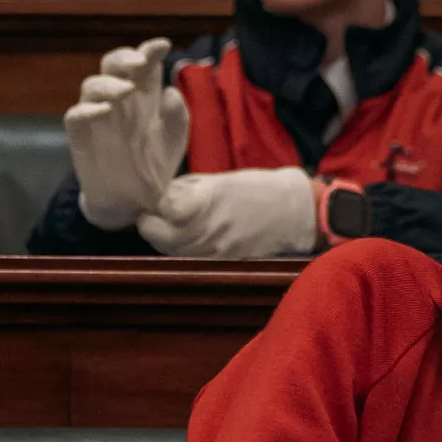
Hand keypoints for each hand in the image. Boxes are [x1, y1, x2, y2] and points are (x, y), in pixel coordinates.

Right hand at [66, 39, 187, 229]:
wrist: (135, 202)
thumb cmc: (154, 163)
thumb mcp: (174, 139)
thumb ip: (177, 115)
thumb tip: (171, 91)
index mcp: (144, 95)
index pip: (143, 64)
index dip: (150, 50)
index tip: (162, 46)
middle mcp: (119, 100)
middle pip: (112, 65)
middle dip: (124, 57)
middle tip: (139, 62)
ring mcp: (97, 116)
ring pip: (92, 85)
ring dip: (108, 84)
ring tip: (126, 91)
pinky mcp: (81, 136)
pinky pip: (75, 115)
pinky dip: (87, 109)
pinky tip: (104, 110)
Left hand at [138, 166, 318, 258]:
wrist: (291, 213)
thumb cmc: (255, 189)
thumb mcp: (219, 180)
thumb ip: (186, 189)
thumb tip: (159, 195)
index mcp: (206, 200)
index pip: (162, 208)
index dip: (152, 203)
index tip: (153, 198)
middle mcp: (207, 228)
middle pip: (159, 234)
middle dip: (150, 223)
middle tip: (152, 214)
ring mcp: (213, 249)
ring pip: (170, 250)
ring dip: (163, 238)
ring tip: (168, 225)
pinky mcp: (220, 261)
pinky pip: (188, 259)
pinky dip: (180, 250)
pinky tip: (186, 238)